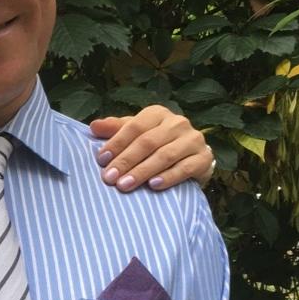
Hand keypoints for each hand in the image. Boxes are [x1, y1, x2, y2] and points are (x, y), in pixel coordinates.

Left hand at [90, 105, 214, 191]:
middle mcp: (178, 123)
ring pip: (165, 155)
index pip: (134, 126)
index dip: (117, 143)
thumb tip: (93, 126)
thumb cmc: (157, 145)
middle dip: (126, 161)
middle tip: (110, 178)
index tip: (101, 160)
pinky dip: (168, 177)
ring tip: (125, 185)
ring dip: (143, 171)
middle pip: (148, 142)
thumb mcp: (136, 135)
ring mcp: (193, 139)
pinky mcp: (204, 158)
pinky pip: (185, 168)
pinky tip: (153, 186)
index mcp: (158, 113)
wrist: (191, 159)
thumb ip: (116, 130)